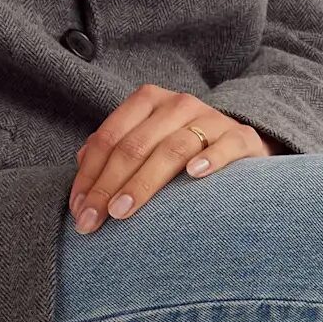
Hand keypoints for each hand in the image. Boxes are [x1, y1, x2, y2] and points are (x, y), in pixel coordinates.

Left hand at [69, 84, 278, 233]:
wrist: (242, 145)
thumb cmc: (188, 150)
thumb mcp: (149, 142)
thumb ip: (116, 149)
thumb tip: (80, 164)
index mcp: (148, 101)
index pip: (109, 138)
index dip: (90, 175)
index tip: (79, 211)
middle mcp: (178, 104)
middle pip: (135, 146)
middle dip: (108, 186)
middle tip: (94, 220)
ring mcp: (212, 119)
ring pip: (172, 149)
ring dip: (143, 183)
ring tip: (123, 211)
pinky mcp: (242, 138)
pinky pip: (225, 148)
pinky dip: (210, 160)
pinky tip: (194, 176)